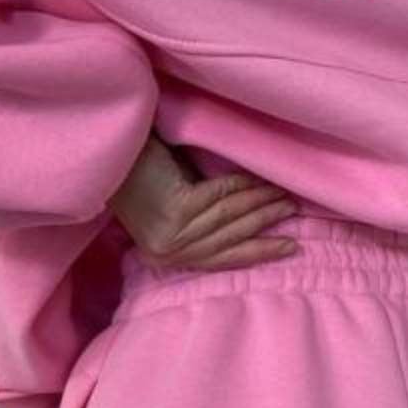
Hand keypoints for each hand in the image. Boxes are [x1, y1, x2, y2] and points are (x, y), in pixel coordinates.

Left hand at [109, 132, 299, 271]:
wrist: (112, 150)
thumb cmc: (141, 173)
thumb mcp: (175, 203)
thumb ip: (203, 214)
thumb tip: (252, 212)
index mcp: (165, 255)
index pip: (220, 257)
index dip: (257, 251)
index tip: (288, 247)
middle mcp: (168, 250)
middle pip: (230, 237)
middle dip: (267, 224)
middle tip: (295, 211)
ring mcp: (172, 233)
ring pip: (230, 216)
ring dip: (263, 205)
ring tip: (286, 197)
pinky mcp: (177, 211)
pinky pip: (222, 196)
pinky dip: (246, 187)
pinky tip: (264, 182)